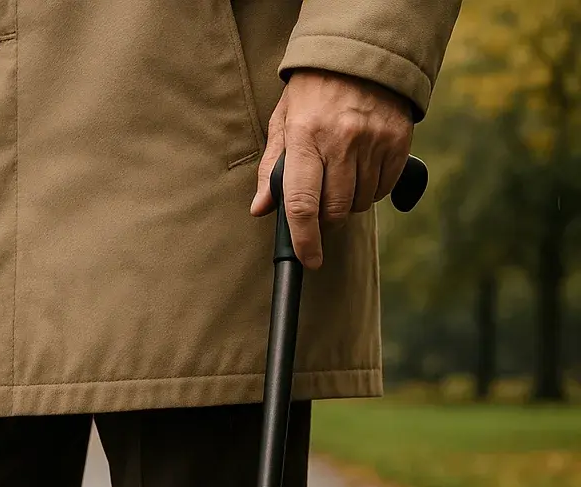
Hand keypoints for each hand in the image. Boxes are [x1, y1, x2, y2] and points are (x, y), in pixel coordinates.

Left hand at [251, 70, 413, 268]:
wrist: (360, 54)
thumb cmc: (314, 91)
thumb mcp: (284, 122)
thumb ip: (272, 168)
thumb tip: (261, 208)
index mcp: (305, 137)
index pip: (302, 204)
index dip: (304, 240)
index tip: (307, 259)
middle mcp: (341, 141)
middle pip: (335, 210)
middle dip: (326, 221)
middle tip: (321, 207)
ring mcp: (372, 141)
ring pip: (360, 202)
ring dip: (348, 202)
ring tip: (342, 175)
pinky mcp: (396, 142)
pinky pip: (382, 188)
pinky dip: (371, 189)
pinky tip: (362, 169)